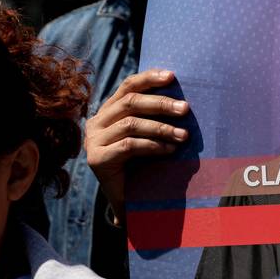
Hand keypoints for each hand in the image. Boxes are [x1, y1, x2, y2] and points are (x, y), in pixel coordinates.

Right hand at [85, 69, 189, 222]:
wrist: (127, 202)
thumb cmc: (142, 166)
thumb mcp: (147, 136)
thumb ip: (153, 117)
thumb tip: (182, 98)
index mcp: (107, 112)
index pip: (127, 86)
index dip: (149, 78)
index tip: (172, 76)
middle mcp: (96, 123)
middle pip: (130, 102)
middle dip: (161, 104)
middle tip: (185, 109)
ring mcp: (94, 141)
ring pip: (131, 124)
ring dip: (161, 128)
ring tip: (183, 135)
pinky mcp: (97, 159)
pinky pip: (128, 145)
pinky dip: (153, 145)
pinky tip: (170, 150)